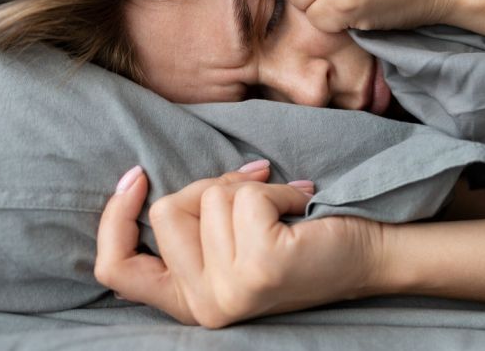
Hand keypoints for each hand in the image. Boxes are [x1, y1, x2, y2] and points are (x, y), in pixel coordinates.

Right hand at [94, 163, 384, 327]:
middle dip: (213, 187)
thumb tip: (151, 180)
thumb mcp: (233, 242)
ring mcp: (231, 291)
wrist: (369, 256)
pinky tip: (300, 204)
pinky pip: (248, 197)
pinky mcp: (260, 267)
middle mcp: (204, 307)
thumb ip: (194, 228)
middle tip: (256, 191)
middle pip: (168, 212)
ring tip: (285, 206)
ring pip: (210, 198)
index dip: (115, 219)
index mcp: (191, 302)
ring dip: (253, 188)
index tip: (136, 176)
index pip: (117, 271)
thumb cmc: (304, 241)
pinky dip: (278, 189)